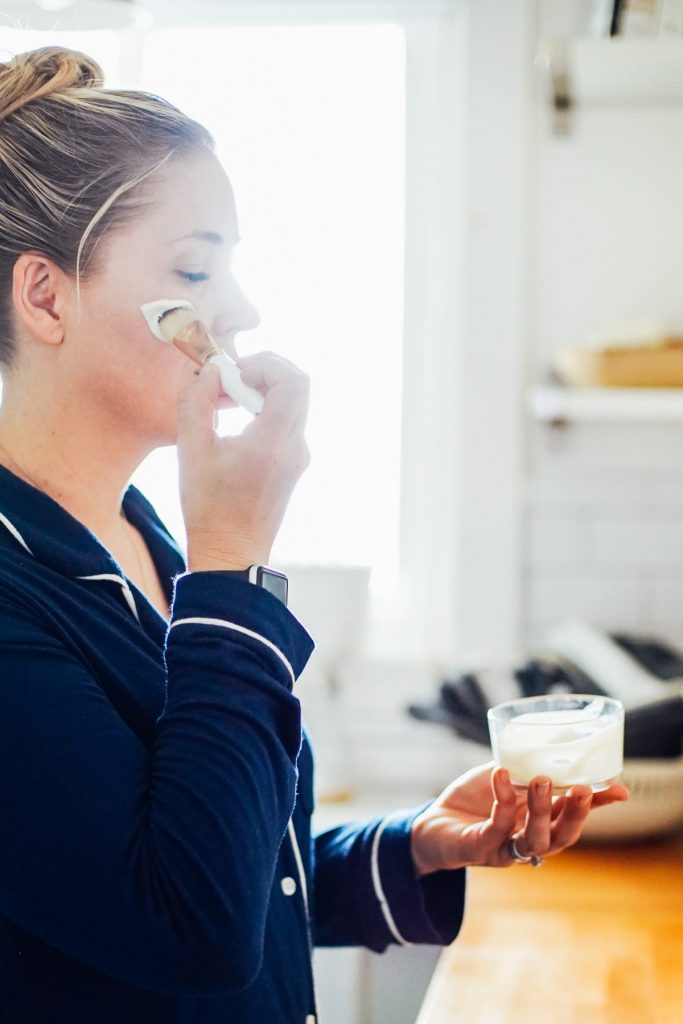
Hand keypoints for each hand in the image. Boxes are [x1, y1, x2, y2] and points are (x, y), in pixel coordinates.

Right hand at [177, 352, 310, 571]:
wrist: (232, 554)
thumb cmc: (209, 508)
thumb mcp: (191, 451)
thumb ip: (197, 403)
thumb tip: (210, 372)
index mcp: (273, 443)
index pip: (293, 381)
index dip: (266, 365)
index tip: (235, 375)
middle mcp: (295, 448)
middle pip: (298, 387)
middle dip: (265, 373)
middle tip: (232, 384)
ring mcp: (299, 458)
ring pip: (294, 404)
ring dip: (264, 393)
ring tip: (229, 405)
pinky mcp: (294, 466)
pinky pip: (288, 424)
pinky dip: (267, 412)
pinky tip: (238, 426)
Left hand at [409, 762, 628, 874]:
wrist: (432, 824)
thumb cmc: (473, 801)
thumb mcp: (505, 779)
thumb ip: (526, 768)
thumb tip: (553, 746)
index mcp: (540, 825)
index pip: (575, 818)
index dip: (598, 807)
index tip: (620, 790)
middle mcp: (528, 842)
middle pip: (560, 837)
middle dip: (575, 814)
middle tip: (582, 788)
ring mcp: (504, 849)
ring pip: (533, 840)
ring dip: (540, 810)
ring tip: (541, 779)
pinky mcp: (479, 848)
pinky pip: (495, 827)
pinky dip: (500, 800)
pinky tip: (500, 774)